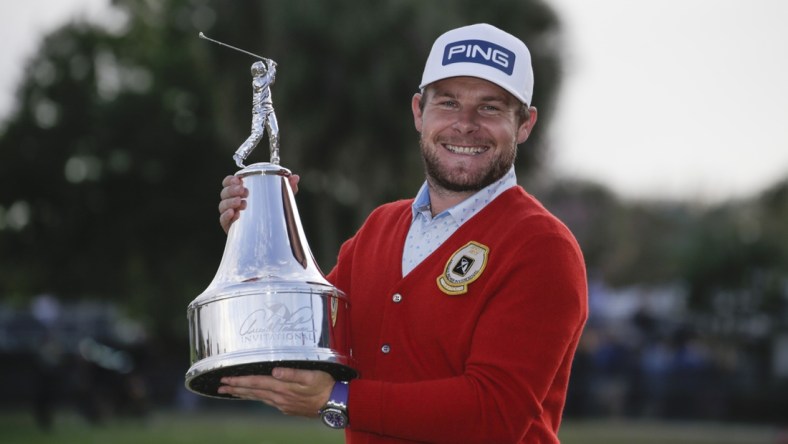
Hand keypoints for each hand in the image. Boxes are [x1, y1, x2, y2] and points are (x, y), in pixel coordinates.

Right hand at [218, 174, 299, 233]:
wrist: (269, 237)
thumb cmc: (271, 214)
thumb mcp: (280, 200)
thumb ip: (286, 188)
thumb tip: (295, 177)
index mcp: (241, 193)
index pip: (229, 183)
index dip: (231, 180)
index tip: (239, 180)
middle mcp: (233, 203)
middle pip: (224, 193)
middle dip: (232, 190)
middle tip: (243, 191)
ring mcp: (231, 215)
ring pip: (222, 205)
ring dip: (230, 202)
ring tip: (242, 202)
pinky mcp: (230, 228)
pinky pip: (223, 220)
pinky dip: (226, 216)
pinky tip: (234, 214)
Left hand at [218, 367, 333, 416]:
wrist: (334, 404)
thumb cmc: (324, 386)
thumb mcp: (311, 376)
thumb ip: (292, 373)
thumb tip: (275, 371)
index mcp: (282, 388)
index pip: (255, 383)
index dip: (239, 381)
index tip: (225, 380)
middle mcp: (279, 398)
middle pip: (253, 392)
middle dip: (235, 389)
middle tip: (220, 388)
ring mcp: (283, 405)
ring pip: (258, 398)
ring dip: (244, 394)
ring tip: (232, 392)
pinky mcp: (288, 408)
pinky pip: (267, 402)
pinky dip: (257, 398)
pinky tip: (255, 397)